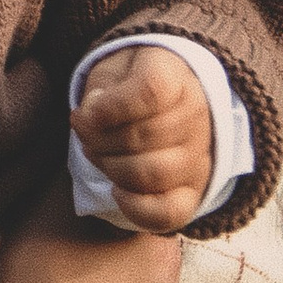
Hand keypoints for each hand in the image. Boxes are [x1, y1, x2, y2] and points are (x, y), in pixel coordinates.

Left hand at [71, 46, 212, 232]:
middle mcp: (196, 117)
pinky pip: (171, 212)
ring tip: (95, 154)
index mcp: (175, 77)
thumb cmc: (131, 83)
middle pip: (144, 137)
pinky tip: (117, 192)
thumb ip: (101, 90)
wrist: (168, 99)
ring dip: (111, 168)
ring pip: (153, 175)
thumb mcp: (113, 69)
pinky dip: (137, 208)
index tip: (85, 112)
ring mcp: (199, 157)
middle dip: (98, 138)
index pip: (151, 91)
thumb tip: (92, 118)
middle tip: (82, 131)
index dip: (111, 106)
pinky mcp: (194, 191)